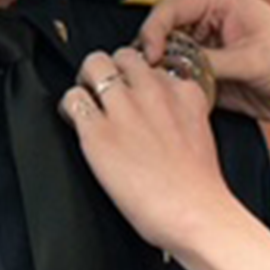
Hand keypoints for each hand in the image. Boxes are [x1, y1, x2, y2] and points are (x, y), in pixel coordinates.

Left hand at [62, 47, 243, 253]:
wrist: (195, 213)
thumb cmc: (198, 187)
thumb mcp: (200, 134)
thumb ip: (179, 113)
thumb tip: (160, 117)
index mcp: (183, 91)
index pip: (153, 66)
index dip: (139, 82)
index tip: (135, 98)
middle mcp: (153, 92)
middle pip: (122, 55)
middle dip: (111, 71)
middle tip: (105, 94)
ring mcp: (125, 109)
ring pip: (94, 64)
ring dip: (87, 82)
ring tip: (88, 103)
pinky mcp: (98, 131)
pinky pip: (72, 99)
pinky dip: (69, 108)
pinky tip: (76, 123)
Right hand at [135, 0, 269, 135]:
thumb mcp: (252, 59)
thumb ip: (208, 64)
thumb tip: (171, 69)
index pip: (167, 10)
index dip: (152, 33)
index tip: (150, 58)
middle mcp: (207, 19)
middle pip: (162, 35)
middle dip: (156, 58)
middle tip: (154, 80)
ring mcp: (207, 46)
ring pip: (167, 59)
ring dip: (166, 76)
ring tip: (170, 92)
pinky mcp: (209, 71)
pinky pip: (181, 80)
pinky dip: (178, 91)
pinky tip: (182, 100)